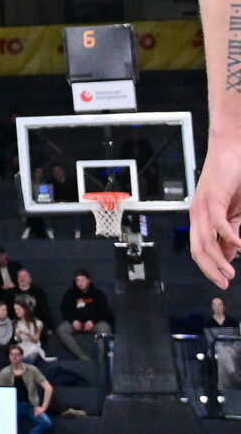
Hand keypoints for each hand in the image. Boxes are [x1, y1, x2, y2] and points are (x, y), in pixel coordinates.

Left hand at [193, 139, 240, 287]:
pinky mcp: (213, 198)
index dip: (211, 266)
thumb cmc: (232, 179)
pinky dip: (228, 237)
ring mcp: (203, 207)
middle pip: (198, 250)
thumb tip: (231, 251)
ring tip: (230, 272)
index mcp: (201, 219)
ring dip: (218, 259)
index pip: (201, 249)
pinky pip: (218, 223)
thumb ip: (231, 230)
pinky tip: (239, 246)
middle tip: (224, 283)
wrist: (230, 151)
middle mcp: (197, 215)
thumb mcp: (234, 212)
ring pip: (205, 240)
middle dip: (210, 269)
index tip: (224, 278)